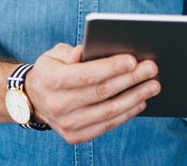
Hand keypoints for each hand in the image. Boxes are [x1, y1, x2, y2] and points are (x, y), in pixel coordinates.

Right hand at [25, 43, 159, 143]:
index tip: (133, 59)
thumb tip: (87, 51)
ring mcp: (67, 124)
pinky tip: (140, 101)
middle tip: (151, 69)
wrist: (33, 101)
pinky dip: (126, 114)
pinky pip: (107, 125)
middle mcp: (58, 105)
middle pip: (102, 92)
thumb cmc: (50, 71)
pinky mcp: (75, 136)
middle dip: (130, 79)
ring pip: (108, 112)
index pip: (86, 74)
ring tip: (153, 86)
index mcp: (51, 81)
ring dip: (135, 98)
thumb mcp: (53, 55)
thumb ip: (71, 51)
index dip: (111, 68)